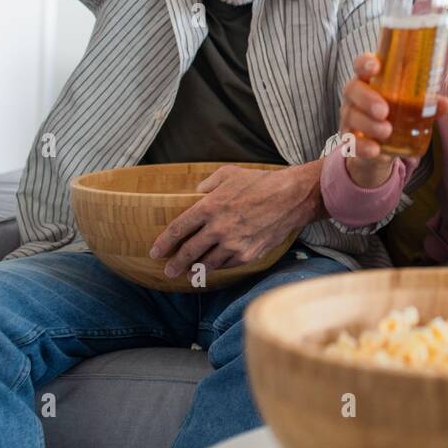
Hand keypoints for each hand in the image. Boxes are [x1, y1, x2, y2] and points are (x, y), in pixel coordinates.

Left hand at [149, 164, 320, 280]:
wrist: (292, 197)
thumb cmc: (261, 182)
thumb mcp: (230, 174)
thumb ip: (209, 183)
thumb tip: (197, 191)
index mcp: (210, 206)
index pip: (179, 229)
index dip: (164, 242)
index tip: (155, 252)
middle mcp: (219, 228)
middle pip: (189, 252)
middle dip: (176, 264)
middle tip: (169, 271)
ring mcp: (234, 243)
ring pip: (208, 263)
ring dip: (196, 269)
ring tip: (189, 274)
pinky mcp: (249, 254)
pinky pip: (228, 264)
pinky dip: (219, 266)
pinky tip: (215, 266)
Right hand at [339, 53, 447, 187]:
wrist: (379, 148)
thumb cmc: (395, 116)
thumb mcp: (410, 108)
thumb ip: (426, 105)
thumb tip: (445, 104)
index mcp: (371, 81)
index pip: (362, 65)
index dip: (366, 63)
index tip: (375, 66)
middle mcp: (356, 96)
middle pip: (353, 89)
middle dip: (368, 99)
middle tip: (384, 111)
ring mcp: (350, 117)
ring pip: (351, 116)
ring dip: (369, 124)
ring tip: (387, 131)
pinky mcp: (350, 139)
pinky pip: (351, 142)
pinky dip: (363, 146)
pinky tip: (375, 150)